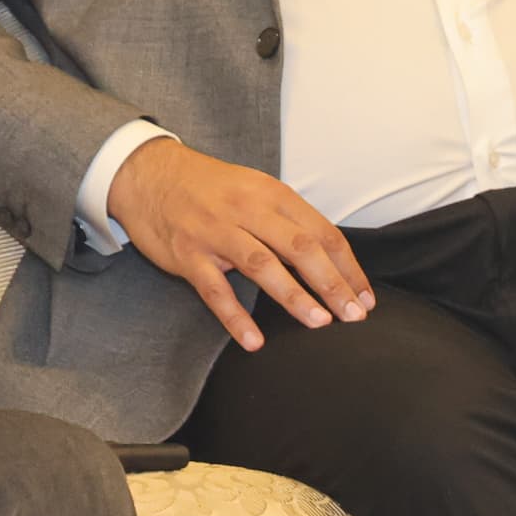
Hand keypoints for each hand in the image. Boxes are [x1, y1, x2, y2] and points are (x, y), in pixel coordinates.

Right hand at [105, 139, 373, 352]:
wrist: (149, 174)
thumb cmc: (212, 188)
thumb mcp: (257, 190)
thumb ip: (289, 220)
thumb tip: (328, 258)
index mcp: (274, 195)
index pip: (323, 234)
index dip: (348, 267)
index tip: (365, 296)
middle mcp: (249, 211)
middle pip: (301, 249)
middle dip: (332, 283)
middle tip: (354, 315)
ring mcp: (217, 233)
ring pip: (262, 266)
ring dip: (294, 296)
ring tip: (320, 322)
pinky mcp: (187, 255)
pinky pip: (214, 290)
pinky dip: (235, 317)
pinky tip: (254, 341)